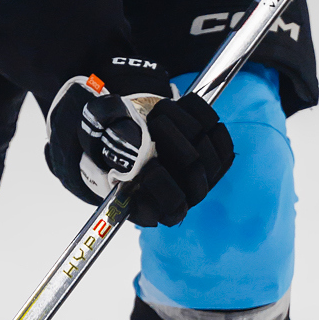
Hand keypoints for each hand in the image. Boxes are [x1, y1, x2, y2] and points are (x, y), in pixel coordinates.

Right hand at [45, 63, 234, 227]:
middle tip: (155, 118)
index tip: (148, 162)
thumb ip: (108, 136)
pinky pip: (223, 142)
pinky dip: (205, 118)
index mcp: (145, 204)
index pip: (170, 210)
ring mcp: (199, 181)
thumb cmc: (106, 136)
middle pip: (196, 181)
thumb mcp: (95, 131)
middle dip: (176, 142)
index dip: (164, 187)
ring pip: (211, 158)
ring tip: (163, 109)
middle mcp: (176, 198)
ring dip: (188, 125)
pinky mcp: (216, 161)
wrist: (128, 123)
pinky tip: (184, 109)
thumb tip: (135, 148)